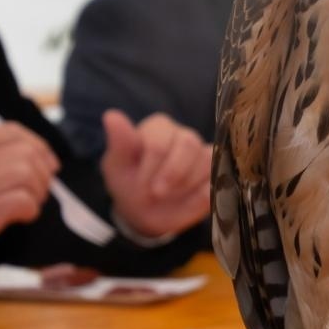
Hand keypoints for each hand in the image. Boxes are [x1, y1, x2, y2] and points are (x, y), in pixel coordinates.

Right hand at [0, 122, 59, 240]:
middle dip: (42, 173)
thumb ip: (7, 162)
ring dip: (36, 192)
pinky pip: (22, 200)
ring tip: (28, 205)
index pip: (11, 131)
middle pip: (25, 152)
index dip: (38, 145)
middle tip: (39, 192)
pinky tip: (20, 217)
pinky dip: (29, 210)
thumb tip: (49, 161)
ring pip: (25, 172)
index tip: (50, 163)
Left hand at [100, 110, 210, 238]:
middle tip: (158, 193)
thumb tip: (111, 115)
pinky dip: (203, 193)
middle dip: (172, 174)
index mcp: (158, 127)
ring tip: (169, 197)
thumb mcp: (117, 167)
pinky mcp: (215, 173)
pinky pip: (217, 179)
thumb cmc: (130, 183)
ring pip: (206, 161)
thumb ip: (119, 142)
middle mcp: (184, 135)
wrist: (145, 212)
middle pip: (188, 145)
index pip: (159, 142)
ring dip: (185, 185)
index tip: (140, 186)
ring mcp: (203, 153)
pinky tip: (187, 199)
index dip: (151, 168)